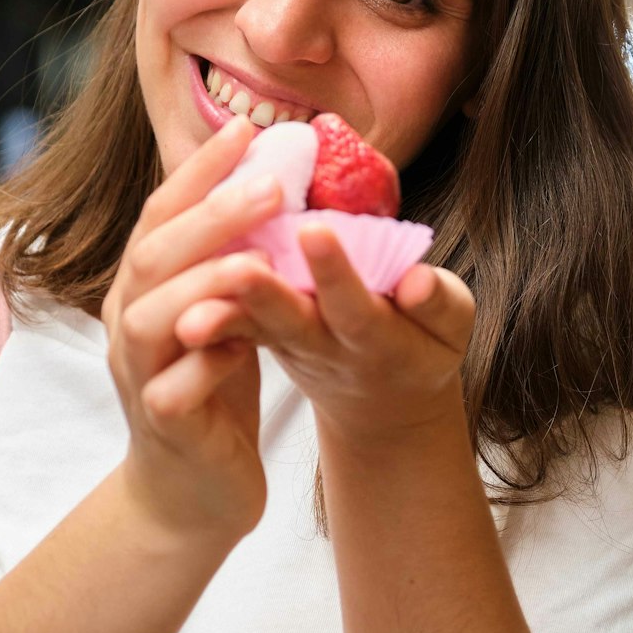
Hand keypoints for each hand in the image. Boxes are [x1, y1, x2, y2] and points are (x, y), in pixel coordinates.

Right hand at [101, 116, 287, 540]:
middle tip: (272, 184)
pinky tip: (244, 345)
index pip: (164, 212)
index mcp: (146, 282)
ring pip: (151, 315)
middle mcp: (130, 318)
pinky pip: (172, 389)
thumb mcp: (227, 305)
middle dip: (211, 214)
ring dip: (205, 282)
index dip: (201, 169)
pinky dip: (206, 364)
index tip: (246, 127)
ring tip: (258, 260)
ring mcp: (139, 371)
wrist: (192, 487)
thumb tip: (280, 178)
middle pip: (154, 253)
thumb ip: (236, 253)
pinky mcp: (161, 423)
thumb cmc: (213, 380)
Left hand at [176, 226, 475, 447]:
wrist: (382, 401)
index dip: (337, 274)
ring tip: (191, 298)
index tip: (315, 232)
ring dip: (222, 312)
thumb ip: (439, 305)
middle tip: (238, 266)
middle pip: (294, 325)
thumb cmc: (423, 346)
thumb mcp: (449, 332)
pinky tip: (182, 255)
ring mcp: (290, 347)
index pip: (357, 309)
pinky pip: (234, 317)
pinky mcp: (264, 337)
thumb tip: (418, 280)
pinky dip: (209, 297)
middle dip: (267, 295)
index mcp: (380, 342)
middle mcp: (328, 348)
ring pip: (253, 328)